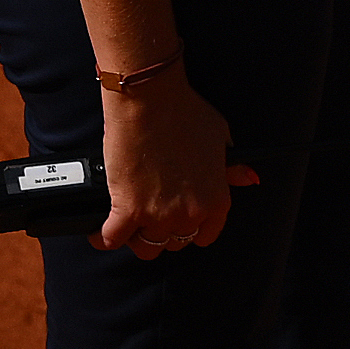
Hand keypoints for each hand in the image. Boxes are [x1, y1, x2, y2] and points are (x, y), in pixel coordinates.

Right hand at [97, 67, 256, 257]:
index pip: (206, 236)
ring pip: (146, 247)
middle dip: (165, 231)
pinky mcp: (126, 210)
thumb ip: (232, 166)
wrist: (151, 101)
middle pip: (175, 242)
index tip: (181, 222)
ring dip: (136, 236)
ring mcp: (158, 215)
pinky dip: (104, 237)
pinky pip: (112, 239)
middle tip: (153, 214)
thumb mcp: (221, 137)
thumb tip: (248, 178)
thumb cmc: (186, 113)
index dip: (192, 229)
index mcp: (216, 200)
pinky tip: (102, 232)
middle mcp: (190, 214)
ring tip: (129, 223)